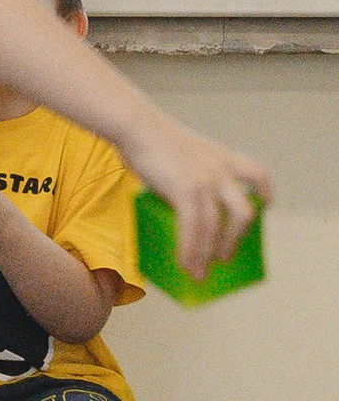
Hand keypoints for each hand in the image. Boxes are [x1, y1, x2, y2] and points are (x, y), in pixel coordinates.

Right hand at [136, 123, 269, 284]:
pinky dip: (189, 250)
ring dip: (209, 255)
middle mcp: (221, 171)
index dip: (265, 193)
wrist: (136, 126)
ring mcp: (206, 181)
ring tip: (200, 273)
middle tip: (224, 256)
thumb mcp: (184, 153)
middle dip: (235, 240)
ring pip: (217, 228)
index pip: (258, 174)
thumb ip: (191, 174)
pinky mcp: (187, 190)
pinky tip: (184, 263)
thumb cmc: (150, 138)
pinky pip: (193, 229)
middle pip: (244, 213)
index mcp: (223, 158)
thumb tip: (179, 203)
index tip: (265, 205)